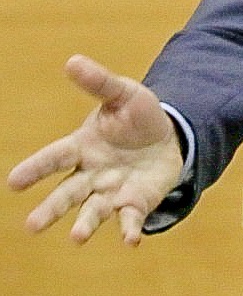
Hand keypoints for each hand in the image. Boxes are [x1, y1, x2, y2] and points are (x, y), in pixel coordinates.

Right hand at [8, 54, 183, 245]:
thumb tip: (72, 61)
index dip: (35, 168)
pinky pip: (130, 219)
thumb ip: (99, 82)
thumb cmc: (136, 116)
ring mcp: (112, 192)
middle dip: (50, 208)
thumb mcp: (122, 93)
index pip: (55, 157)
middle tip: (32, 225)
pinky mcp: (135, 203)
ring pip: (93, 211)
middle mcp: (91, 174)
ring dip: (84, 225)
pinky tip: (131, 240)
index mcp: (82, 146)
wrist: (169, 137)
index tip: (14, 181)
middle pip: (67, 193)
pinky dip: (129, 230)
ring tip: (76, 237)